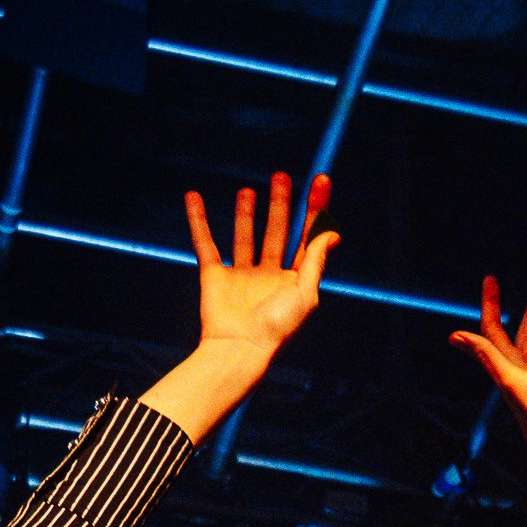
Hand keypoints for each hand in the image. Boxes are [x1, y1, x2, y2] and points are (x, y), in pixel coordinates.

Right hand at [140, 173, 339, 442]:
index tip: (319, 180)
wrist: (239, 350)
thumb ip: (315, 260)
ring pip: (244, 235)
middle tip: (281, 176)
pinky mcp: (215, 276)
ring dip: (246, 213)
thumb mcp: (305, 293)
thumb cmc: (277, 328)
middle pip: (277, 231)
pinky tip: (194, 198)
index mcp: (294, 280)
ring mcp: (241, 275)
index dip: (315, 209)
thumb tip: (332, 233)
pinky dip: (198, 221)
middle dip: (281, 204)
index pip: (307, 236)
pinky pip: (205, 243)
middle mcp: (269, 275)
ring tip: (248, 190)